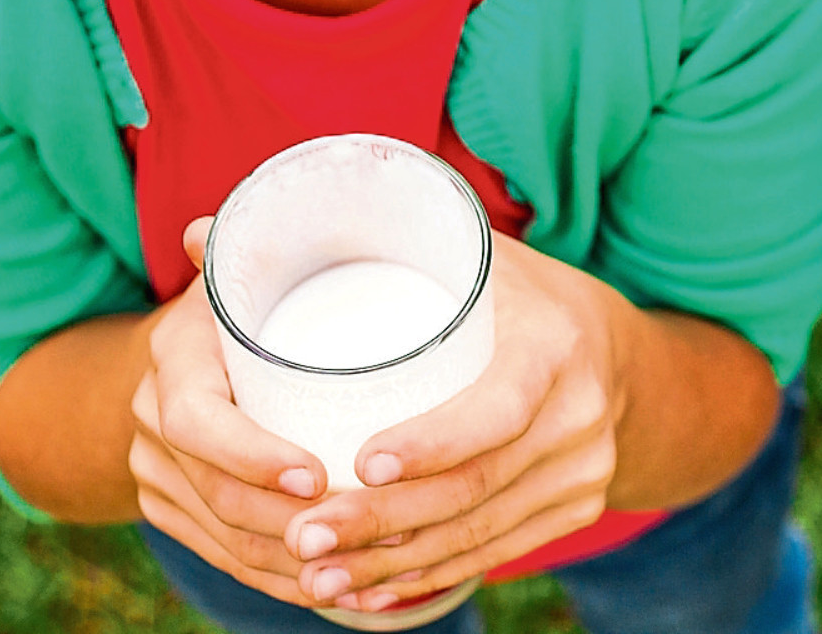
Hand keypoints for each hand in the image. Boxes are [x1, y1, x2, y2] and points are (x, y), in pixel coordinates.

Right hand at [130, 218, 332, 603]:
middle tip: (368, 528)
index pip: (196, 424)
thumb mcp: (240, 272)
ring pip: (225, 540)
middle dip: (289, 525)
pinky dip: (280, 578)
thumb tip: (210, 224)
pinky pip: (226, 559)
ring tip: (368, 561)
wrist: (167, 358)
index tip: (316, 478)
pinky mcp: (175, 513)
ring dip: (295, 561)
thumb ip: (240, 246)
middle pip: (216, 497)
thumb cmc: (234, 305)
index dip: (251, 457)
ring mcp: (158, 478)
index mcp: (172, 366)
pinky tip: (336, 587)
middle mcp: (152, 427)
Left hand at [277, 235, 627, 615]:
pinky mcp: (575, 509)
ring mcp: (583, 471)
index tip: (359, 464)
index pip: (497, 410)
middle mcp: (580, 415)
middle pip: (475, 489)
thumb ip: (350, 237)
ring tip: (314, 573)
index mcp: (555, 346)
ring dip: (392, 565)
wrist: (616, 350)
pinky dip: (428, 576)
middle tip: (300, 536)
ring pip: (477, 534)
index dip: (433, 444)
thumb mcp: (462, 250)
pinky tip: (369, 591)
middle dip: (382, 522)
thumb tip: (205, 230)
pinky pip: (495, 554)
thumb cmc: (511, 293)